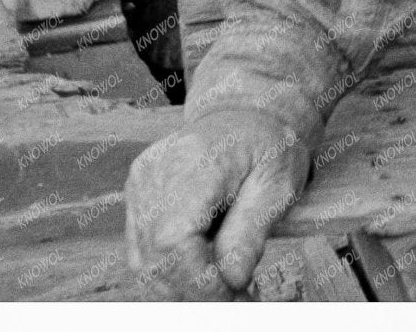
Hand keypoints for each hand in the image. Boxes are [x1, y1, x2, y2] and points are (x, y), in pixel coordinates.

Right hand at [125, 106, 311, 298]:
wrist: (247, 113)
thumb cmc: (268, 145)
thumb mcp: (278, 182)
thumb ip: (252, 230)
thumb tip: (231, 280)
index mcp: (195, 161)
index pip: (175, 240)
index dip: (198, 281)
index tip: (233, 298)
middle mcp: (156, 171)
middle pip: (154, 257)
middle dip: (193, 292)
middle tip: (235, 302)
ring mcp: (140, 183)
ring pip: (143, 263)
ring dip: (181, 288)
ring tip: (222, 292)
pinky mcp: (137, 195)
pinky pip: (142, 251)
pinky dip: (170, 272)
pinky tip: (202, 274)